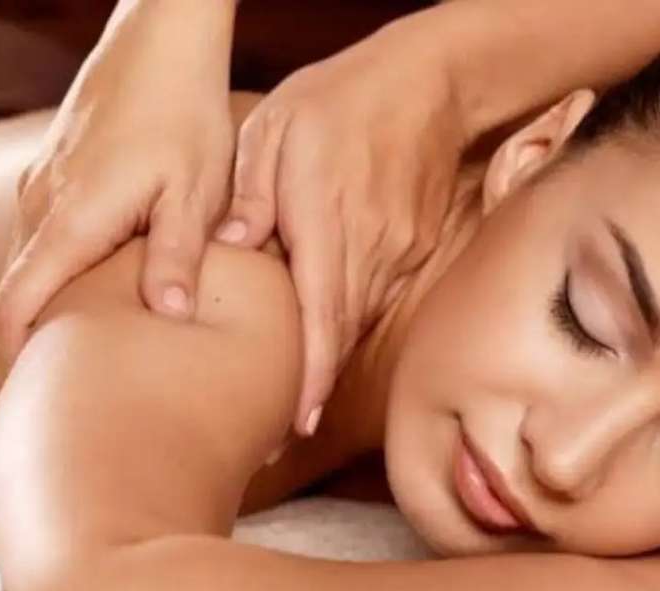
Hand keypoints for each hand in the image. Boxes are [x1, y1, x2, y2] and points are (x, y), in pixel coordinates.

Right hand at [0, 1, 235, 357]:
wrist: (160, 40)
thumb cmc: (184, 115)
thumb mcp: (192, 191)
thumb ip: (175, 255)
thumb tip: (168, 317)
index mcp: (70, 221)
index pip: (16, 304)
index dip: (19, 354)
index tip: (38, 392)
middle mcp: (42, 206)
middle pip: (20, 292)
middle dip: (41, 338)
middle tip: (81, 381)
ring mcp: (43, 187)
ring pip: (35, 264)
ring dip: (55, 304)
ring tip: (99, 344)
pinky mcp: (56, 174)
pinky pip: (47, 237)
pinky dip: (64, 270)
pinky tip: (106, 286)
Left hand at [217, 17, 468, 435]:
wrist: (428, 82)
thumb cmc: (341, 99)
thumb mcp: (276, 127)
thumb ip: (253, 191)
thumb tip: (231, 245)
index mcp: (327, 222)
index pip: (321, 315)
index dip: (311, 375)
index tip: (298, 422)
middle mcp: (368, 250)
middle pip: (339, 337)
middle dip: (311, 391)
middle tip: (279, 439)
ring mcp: (396, 254)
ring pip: (356, 325)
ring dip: (326, 367)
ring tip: (293, 408)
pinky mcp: (410, 251)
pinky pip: (372, 300)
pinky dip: (345, 330)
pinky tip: (321, 348)